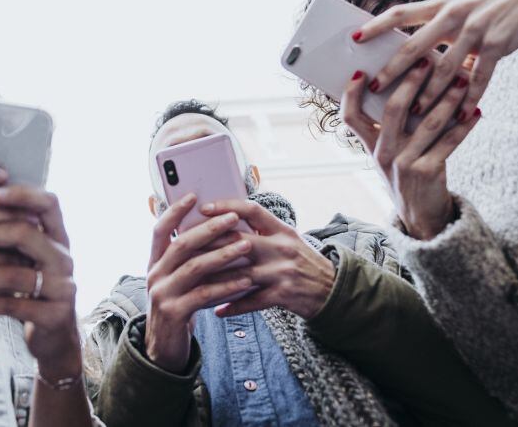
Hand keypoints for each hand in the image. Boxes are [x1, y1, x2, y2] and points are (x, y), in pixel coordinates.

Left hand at [0, 186, 82, 378]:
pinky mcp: (53, 314)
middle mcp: (64, 257)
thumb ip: (8, 233)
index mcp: (58, 236)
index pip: (48, 203)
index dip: (22, 194)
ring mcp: (63, 287)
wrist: (54, 335)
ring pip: (14, 273)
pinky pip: (10, 305)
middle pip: (27, 234)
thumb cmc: (30, 287)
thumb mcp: (26, 257)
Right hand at [143, 194, 254, 371]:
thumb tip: (215, 228)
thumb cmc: (179, 305)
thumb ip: (189, 259)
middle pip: (181, 245)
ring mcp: (162, 294)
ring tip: (246, 246)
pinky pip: (204, 294)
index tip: (193, 195)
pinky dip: (226, 286)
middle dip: (209, 229)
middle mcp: (154, 275)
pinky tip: (246, 280)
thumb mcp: (178, 280)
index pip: (160, 230)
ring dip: (222, 254)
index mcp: (154, 262)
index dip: (174, 211)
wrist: (164, 348)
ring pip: (194, 267)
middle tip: (233, 218)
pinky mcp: (174, 313)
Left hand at [196, 200, 334, 318]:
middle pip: (239, 241)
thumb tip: (227, 219)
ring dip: (214, 279)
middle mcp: (282, 247)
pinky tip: (216, 310)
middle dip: (210, 245)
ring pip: (240, 274)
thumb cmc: (303, 262)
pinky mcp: (283, 295)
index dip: (226, 207)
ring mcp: (282, 271)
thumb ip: (263, 230)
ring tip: (192, 282)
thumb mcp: (288, 239)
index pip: (252, 210)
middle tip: (184, 248)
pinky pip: (251, 301)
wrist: (333, 291)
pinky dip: (232, 306)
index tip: (203, 208)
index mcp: (282, 229)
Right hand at [340, 60, 481, 239]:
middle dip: (410, 81)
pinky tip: (476, 112)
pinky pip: (449, 142)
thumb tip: (408, 85)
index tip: (362, 71)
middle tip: (426, 60)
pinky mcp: (428, 172)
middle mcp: (383, 153)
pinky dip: (465, 126)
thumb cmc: (407, 175)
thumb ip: (392, 127)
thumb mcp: (390, 154)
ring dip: (447, 99)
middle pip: (392, 109)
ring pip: (427, 123)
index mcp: (371, 146)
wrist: (421, 217)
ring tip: (462, 80)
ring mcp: (404, 164)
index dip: (351, 94)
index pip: (350, 117)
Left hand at [353, 0, 517, 118]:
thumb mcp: (465, 6)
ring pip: (444, 68)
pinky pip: (479, 77)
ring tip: (412, 113)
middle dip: (393, 69)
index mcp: (443, 5)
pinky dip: (468, 98)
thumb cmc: (497, 4)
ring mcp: (477, 30)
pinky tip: (460, 115)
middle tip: (375, 86)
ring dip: (428, 93)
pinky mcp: (498, 45)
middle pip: (415, 45)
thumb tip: (413, 52)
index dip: (376, 25)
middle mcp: (455, 15)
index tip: (354, 38)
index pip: (401, 13)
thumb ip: (440, 27)